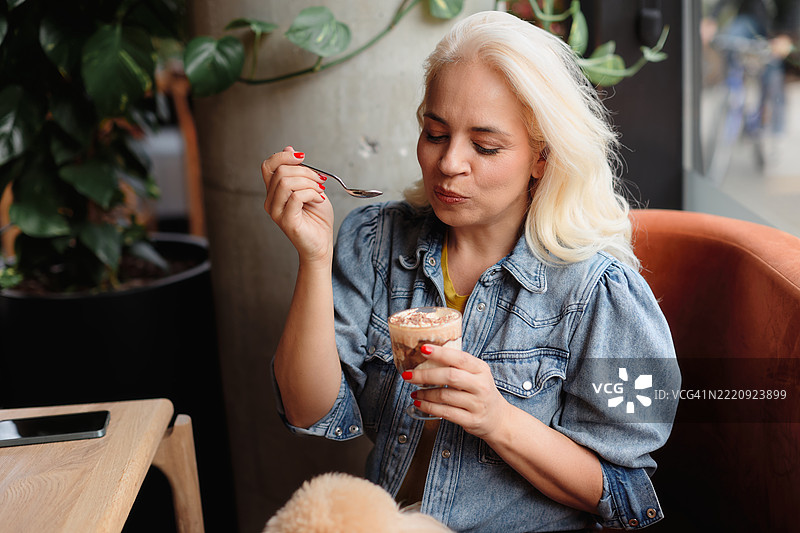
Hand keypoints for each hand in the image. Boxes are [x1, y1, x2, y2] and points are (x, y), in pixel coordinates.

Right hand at [262, 147, 334, 262]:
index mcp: (274, 192)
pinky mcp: (286, 221)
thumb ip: (299, 171)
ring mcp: (276, 212)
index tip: (303, 158)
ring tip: (320, 191)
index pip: (268, 166)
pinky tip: (319, 200)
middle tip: (320, 181)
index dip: (283, 156)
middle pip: (280, 172)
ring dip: (309, 182)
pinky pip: (296, 197)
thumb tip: (289, 149)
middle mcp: (271, 201)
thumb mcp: (310, 187)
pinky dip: (312, 194)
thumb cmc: (317, 219)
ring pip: (286, 182)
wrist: (322, 244)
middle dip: (305, 171)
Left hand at [404, 344, 509, 438]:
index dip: (440, 353)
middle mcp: (481, 385)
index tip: (423, 349)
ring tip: (414, 391)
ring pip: (445, 396)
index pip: (460, 358)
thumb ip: (457, 365)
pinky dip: (429, 407)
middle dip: (425, 375)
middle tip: (408, 375)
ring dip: (424, 393)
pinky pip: (445, 412)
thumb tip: (427, 353)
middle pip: (450, 376)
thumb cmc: (480, 391)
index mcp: (481, 369)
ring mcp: (477, 404)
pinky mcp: (471, 420)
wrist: (498, 418)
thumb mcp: (476, 374)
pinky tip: (420, 403)